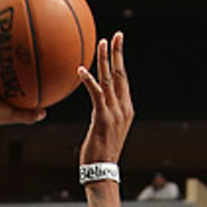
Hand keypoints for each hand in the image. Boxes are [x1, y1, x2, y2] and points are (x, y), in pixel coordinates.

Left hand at [77, 32, 133, 164]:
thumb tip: (95, 107)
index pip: (124, 80)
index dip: (121, 61)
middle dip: (118, 53)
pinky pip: (96, 94)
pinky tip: (81, 70)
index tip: (118, 45)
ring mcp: (115, 113)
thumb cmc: (99, 154)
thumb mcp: (104, 130)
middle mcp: (123, 108)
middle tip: (116, 35)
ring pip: (111, 80)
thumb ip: (102, 114)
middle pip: (122, 74)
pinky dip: (89, 81)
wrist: (102, 171)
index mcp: (126, 109)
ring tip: (101, 43)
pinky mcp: (103, 118)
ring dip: (105, 60)